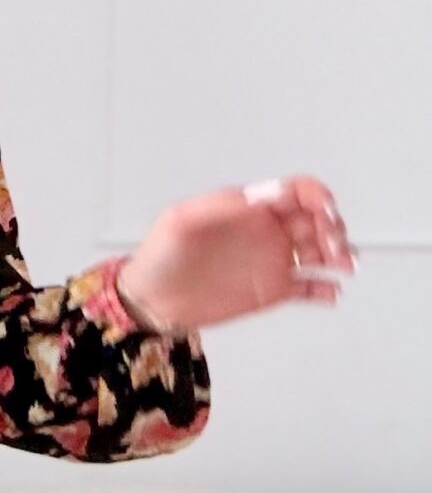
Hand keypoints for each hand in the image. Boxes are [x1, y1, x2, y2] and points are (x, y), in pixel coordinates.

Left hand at [115, 176, 358, 333]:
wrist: (149, 300)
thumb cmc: (160, 255)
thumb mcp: (183, 219)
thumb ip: (223, 204)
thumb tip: (262, 195)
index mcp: (252, 207)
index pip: (298, 192)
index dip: (318, 197)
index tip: (324, 213)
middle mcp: (268, 230)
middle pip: (318, 220)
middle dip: (334, 228)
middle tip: (333, 246)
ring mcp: (272, 260)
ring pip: (320, 252)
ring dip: (339, 255)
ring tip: (343, 267)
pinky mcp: (271, 291)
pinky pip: (308, 288)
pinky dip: (325, 290)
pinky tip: (331, 293)